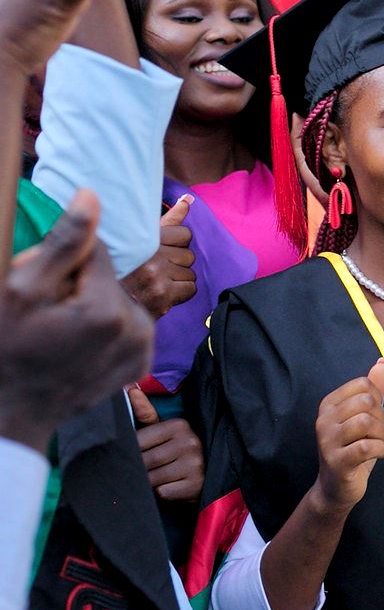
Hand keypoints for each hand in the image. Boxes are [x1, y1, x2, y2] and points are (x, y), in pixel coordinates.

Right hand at [0, 192, 154, 447]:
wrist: (10, 413)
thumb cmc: (5, 350)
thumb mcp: (19, 291)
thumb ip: (63, 243)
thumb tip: (92, 195)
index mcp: (108, 310)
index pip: (97, 253)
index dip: (64, 266)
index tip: (43, 291)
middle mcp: (138, 329)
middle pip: (109, 278)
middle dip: (77, 287)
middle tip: (47, 315)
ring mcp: (143, 350)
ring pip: (118, 300)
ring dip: (91, 307)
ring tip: (60, 332)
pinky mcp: (141, 364)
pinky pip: (125, 326)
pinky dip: (104, 329)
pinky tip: (77, 345)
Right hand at [121, 193, 195, 319]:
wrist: (99, 304)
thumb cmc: (119, 269)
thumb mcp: (136, 238)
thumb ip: (167, 219)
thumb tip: (188, 200)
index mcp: (142, 237)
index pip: (185, 234)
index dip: (176, 244)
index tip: (162, 252)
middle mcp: (150, 254)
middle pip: (189, 255)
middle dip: (177, 263)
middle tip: (157, 271)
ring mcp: (156, 276)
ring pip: (190, 273)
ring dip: (178, 278)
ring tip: (157, 282)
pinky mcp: (162, 295)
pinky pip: (190, 288)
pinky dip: (181, 292)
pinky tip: (163, 293)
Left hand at [126, 384, 203, 502]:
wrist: (211, 475)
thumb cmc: (179, 452)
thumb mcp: (165, 431)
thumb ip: (145, 413)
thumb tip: (129, 388)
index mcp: (179, 425)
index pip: (138, 441)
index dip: (131, 452)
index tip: (136, 456)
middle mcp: (189, 442)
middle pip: (144, 461)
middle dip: (139, 469)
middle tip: (145, 471)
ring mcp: (195, 464)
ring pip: (152, 478)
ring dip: (150, 483)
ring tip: (161, 478)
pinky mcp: (196, 484)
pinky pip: (163, 492)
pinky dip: (163, 493)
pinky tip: (173, 486)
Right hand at [311, 360, 383, 514]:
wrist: (336, 488)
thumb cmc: (353, 449)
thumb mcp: (365, 416)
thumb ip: (374, 390)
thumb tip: (383, 362)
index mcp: (329, 404)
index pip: (363, 385)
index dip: (378, 399)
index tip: (374, 417)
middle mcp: (323, 420)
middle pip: (366, 402)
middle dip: (381, 417)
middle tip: (377, 433)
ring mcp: (327, 441)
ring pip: (366, 422)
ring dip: (382, 434)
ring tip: (378, 444)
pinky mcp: (336, 461)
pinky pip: (367, 446)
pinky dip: (380, 449)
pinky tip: (377, 454)